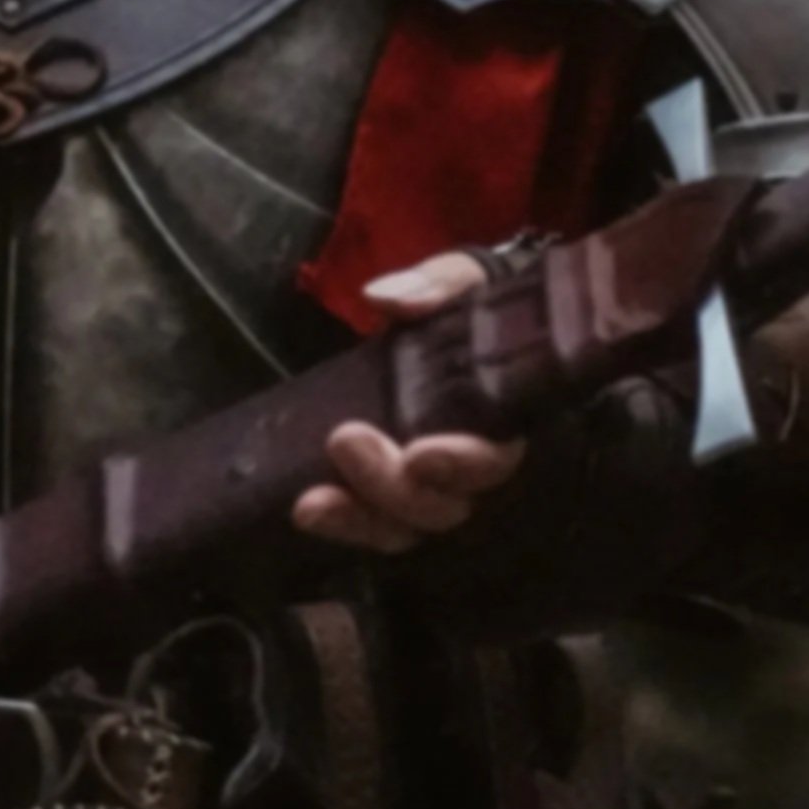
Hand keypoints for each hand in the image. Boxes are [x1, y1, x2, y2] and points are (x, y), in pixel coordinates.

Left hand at [292, 249, 528, 557]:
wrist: (453, 324)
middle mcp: (469, 466)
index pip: (493, 460)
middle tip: (345, 440)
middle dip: (391, 486)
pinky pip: (370, 523)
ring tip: (310, 506)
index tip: (419, 454)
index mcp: (501, 417)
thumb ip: (437, 284)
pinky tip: (307, 511)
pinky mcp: (388, 490)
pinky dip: (342, 524)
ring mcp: (428, 486)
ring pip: (403, 528)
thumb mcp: (463, 279)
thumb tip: (385, 297)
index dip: (461, 465)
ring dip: (357, 520)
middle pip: (442, 507)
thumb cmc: (469, 303)